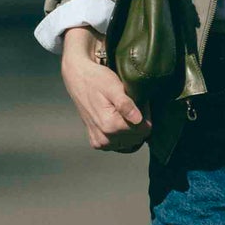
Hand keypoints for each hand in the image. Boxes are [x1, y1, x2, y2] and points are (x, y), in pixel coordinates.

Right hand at [60, 27, 152, 152]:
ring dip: (131, 130)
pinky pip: (119, 145)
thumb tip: (138, 120)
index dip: (145, 116)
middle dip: (139, 123)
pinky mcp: (97, 143)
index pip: (144, 130)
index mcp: (110, 126)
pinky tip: (118, 121)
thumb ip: (125, 104)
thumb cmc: (97, 79)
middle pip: (137, 138)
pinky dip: (122, 136)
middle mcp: (105, 138)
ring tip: (124, 112)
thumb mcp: (113, 87)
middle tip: (132, 106)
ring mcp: (100, 143)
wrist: (78, 79)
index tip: (140, 102)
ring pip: (130, 143)